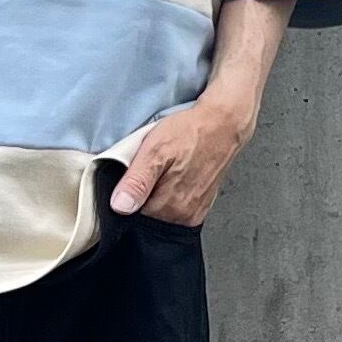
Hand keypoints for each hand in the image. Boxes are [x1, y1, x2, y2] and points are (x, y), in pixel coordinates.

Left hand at [109, 95, 255, 227]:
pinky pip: (175, 207)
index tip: (137, 174)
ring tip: (167, 169)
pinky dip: (172, 192)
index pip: (131, 214)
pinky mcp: (201, 206)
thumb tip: (120, 207)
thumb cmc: (189, 133)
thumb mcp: (154, 150)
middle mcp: (184, 216)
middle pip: (147, 214)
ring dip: (158, 192)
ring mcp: (194, 212)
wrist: (221, 125)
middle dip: (144, 193)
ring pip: (161, 211)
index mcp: (169, 206)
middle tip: (154, 167)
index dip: (128, 192)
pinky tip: (176, 174)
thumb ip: (136, 182)